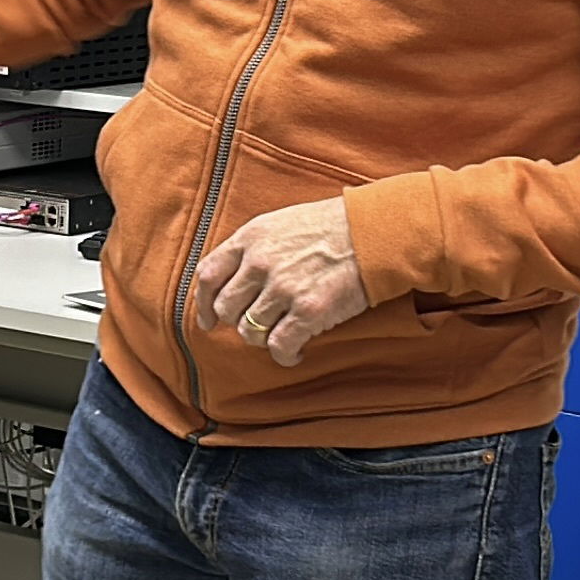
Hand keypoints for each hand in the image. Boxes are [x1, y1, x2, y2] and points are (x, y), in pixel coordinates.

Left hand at [195, 196, 369, 365]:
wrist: (375, 232)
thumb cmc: (332, 227)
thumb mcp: (281, 223)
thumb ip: (253, 247)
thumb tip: (232, 280)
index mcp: (251, 238)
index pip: (207, 275)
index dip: (203, 303)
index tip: (209, 320)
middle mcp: (261, 262)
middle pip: (226, 309)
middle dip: (238, 323)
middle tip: (258, 326)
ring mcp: (284, 287)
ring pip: (250, 331)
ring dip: (264, 339)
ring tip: (283, 334)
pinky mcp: (309, 311)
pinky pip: (279, 347)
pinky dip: (285, 356)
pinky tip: (296, 352)